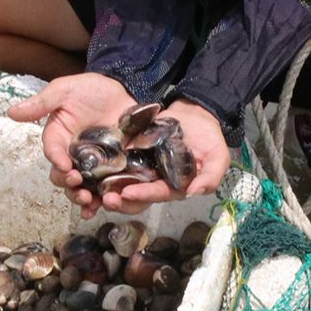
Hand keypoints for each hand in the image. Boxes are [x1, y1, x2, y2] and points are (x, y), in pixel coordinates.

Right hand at [7, 72, 136, 217]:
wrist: (121, 88)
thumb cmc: (89, 88)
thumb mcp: (64, 91)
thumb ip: (41, 103)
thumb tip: (12, 112)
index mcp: (58, 137)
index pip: (52, 152)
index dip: (56, 160)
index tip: (64, 164)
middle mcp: (71, 154)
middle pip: (62, 176)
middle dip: (67, 183)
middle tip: (76, 182)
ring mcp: (91, 163)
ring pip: (79, 187)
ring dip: (81, 197)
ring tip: (88, 200)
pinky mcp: (110, 168)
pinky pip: (103, 188)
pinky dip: (102, 199)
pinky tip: (105, 205)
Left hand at [95, 98, 230, 215]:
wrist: (196, 112)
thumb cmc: (209, 137)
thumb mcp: (218, 156)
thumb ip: (210, 176)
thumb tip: (194, 192)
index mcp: (175, 185)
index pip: (158, 194)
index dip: (144, 195)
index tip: (128, 193)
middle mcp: (156, 179)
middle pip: (136, 194)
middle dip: (120, 198)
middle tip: (105, 198)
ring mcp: (142, 166)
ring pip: (122, 180)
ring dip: (108, 186)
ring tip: (95, 187)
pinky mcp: (132, 151)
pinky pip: (117, 160)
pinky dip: (104, 165)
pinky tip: (92, 166)